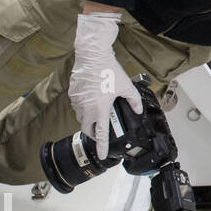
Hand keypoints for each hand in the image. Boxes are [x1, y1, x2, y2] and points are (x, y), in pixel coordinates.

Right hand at [69, 12, 142, 158]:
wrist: (92, 55)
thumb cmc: (108, 70)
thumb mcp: (126, 86)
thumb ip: (134, 100)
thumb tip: (138, 109)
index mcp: (100, 109)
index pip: (100, 134)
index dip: (102, 146)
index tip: (102, 154)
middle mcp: (86, 108)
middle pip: (87, 128)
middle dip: (94, 133)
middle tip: (101, 132)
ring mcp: (77, 101)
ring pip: (81, 117)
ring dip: (88, 119)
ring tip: (99, 113)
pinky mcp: (72, 93)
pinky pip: (77, 105)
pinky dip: (83, 106)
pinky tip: (92, 99)